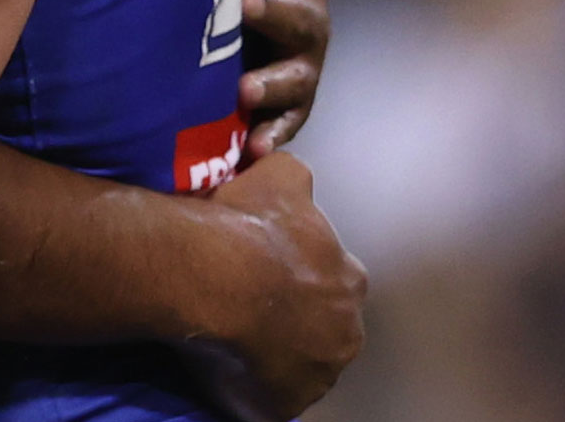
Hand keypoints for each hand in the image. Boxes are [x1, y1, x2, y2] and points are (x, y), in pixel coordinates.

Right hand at [180, 152, 365, 421]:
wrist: (215, 275)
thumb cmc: (248, 225)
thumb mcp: (282, 175)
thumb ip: (294, 174)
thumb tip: (283, 166)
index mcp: (349, 278)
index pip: (330, 277)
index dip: (298, 272)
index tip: (265, 267)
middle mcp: (347, 330)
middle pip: (323, 324)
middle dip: (296, 316)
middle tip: (250, 302)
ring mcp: (320, 372)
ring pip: (300, 362)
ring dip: (277, 352)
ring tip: (233, 335)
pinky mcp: (286, 403)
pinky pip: (269, 396)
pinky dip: (252, 385)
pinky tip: (226, 364)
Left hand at [241, 0, 328, 156]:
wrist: (254, 57)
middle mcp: (307, 25)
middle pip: (300, 16)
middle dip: (275, 9)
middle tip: (243, 1)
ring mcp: (300, 72)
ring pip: (295, 78)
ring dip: (273, 83)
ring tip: (244, 88)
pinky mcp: (287, 115)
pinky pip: (283, 130)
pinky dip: (269, 138)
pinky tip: (251, 147)